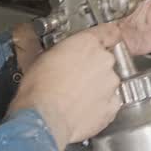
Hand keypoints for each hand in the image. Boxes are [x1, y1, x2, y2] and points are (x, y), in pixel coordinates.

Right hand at [8, 23, 122, 144]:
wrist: (44, 119)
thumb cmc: (38, 90)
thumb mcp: (42, 58)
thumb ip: (62, 51)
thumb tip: (60, 53)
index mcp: (88, 43)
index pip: (109, 32)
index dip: (108, 36)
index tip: (108, 39)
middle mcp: (104, 61)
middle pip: (106, 60)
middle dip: (94, 67)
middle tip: (74, 77)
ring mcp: (111, 85)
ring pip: (108, 82)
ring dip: (96, 87)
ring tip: (74, 97)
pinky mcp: (112, 107)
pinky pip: (109, 103)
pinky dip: (99, 106)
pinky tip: (81, 109)